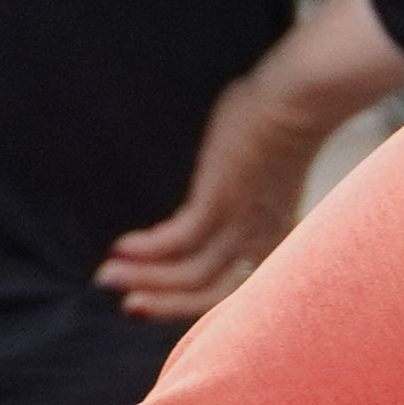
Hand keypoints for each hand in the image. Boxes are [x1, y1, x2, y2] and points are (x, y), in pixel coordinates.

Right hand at [96, 85, 331, 323]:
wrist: (297, 98)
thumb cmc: (276, 126)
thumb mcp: (256, 174)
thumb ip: (230, 198)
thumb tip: (200, 202)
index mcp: (274, 238)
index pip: (234, 288)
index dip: (192, 299)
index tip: (155, 295)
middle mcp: (263, 241)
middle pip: (211, 295)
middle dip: (164, 305)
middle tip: (125, 306)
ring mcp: (244, 224)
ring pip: (192, 275)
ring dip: (144, 278)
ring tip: (106, 277)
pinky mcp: (223, 201)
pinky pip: (180, 240)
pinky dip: (148, 250)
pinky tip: (120, 248)